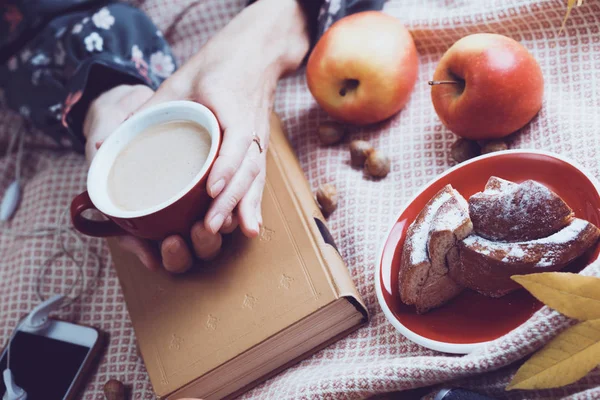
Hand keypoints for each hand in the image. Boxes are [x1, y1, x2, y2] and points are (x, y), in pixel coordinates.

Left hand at [94, 0, 309, 272]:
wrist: (255, 55)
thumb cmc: (219, 65)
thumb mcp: (181, 80)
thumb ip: (155, 108)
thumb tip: (121, 138)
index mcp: (234, 109)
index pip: (235, 143)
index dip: (225, 168)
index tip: (210, 189)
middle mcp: (252, 130)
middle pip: (247, 170)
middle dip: (232, 201)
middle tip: (211, 226)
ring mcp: (258, 142)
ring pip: (255, 179)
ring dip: (245, 208)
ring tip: (236, 233)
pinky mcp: (258, 150)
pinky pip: (259, 180)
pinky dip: (255, 204)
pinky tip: (250, 227)